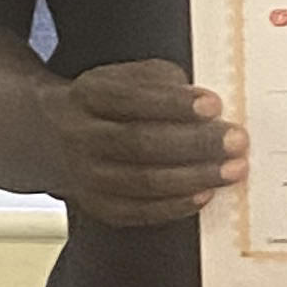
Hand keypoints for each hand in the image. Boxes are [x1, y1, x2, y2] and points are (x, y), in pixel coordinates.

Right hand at [39, 60, 245, 226]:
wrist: (49, 135)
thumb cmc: (106, 102)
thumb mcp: (124, 76)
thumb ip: (161, 81)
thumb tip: (203, 105)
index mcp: (87, 94)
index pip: (130, 98)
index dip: (173, 103)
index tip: (214, 105)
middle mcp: (79, 136)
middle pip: (138, 143)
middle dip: (194, 143)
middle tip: (237, 141)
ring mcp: (84, 175)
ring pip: (140, 182)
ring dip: (193, 178)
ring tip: (232, 170)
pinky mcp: (94, 205)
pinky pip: (137, 211)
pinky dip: (174, 206)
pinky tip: (204, 194)